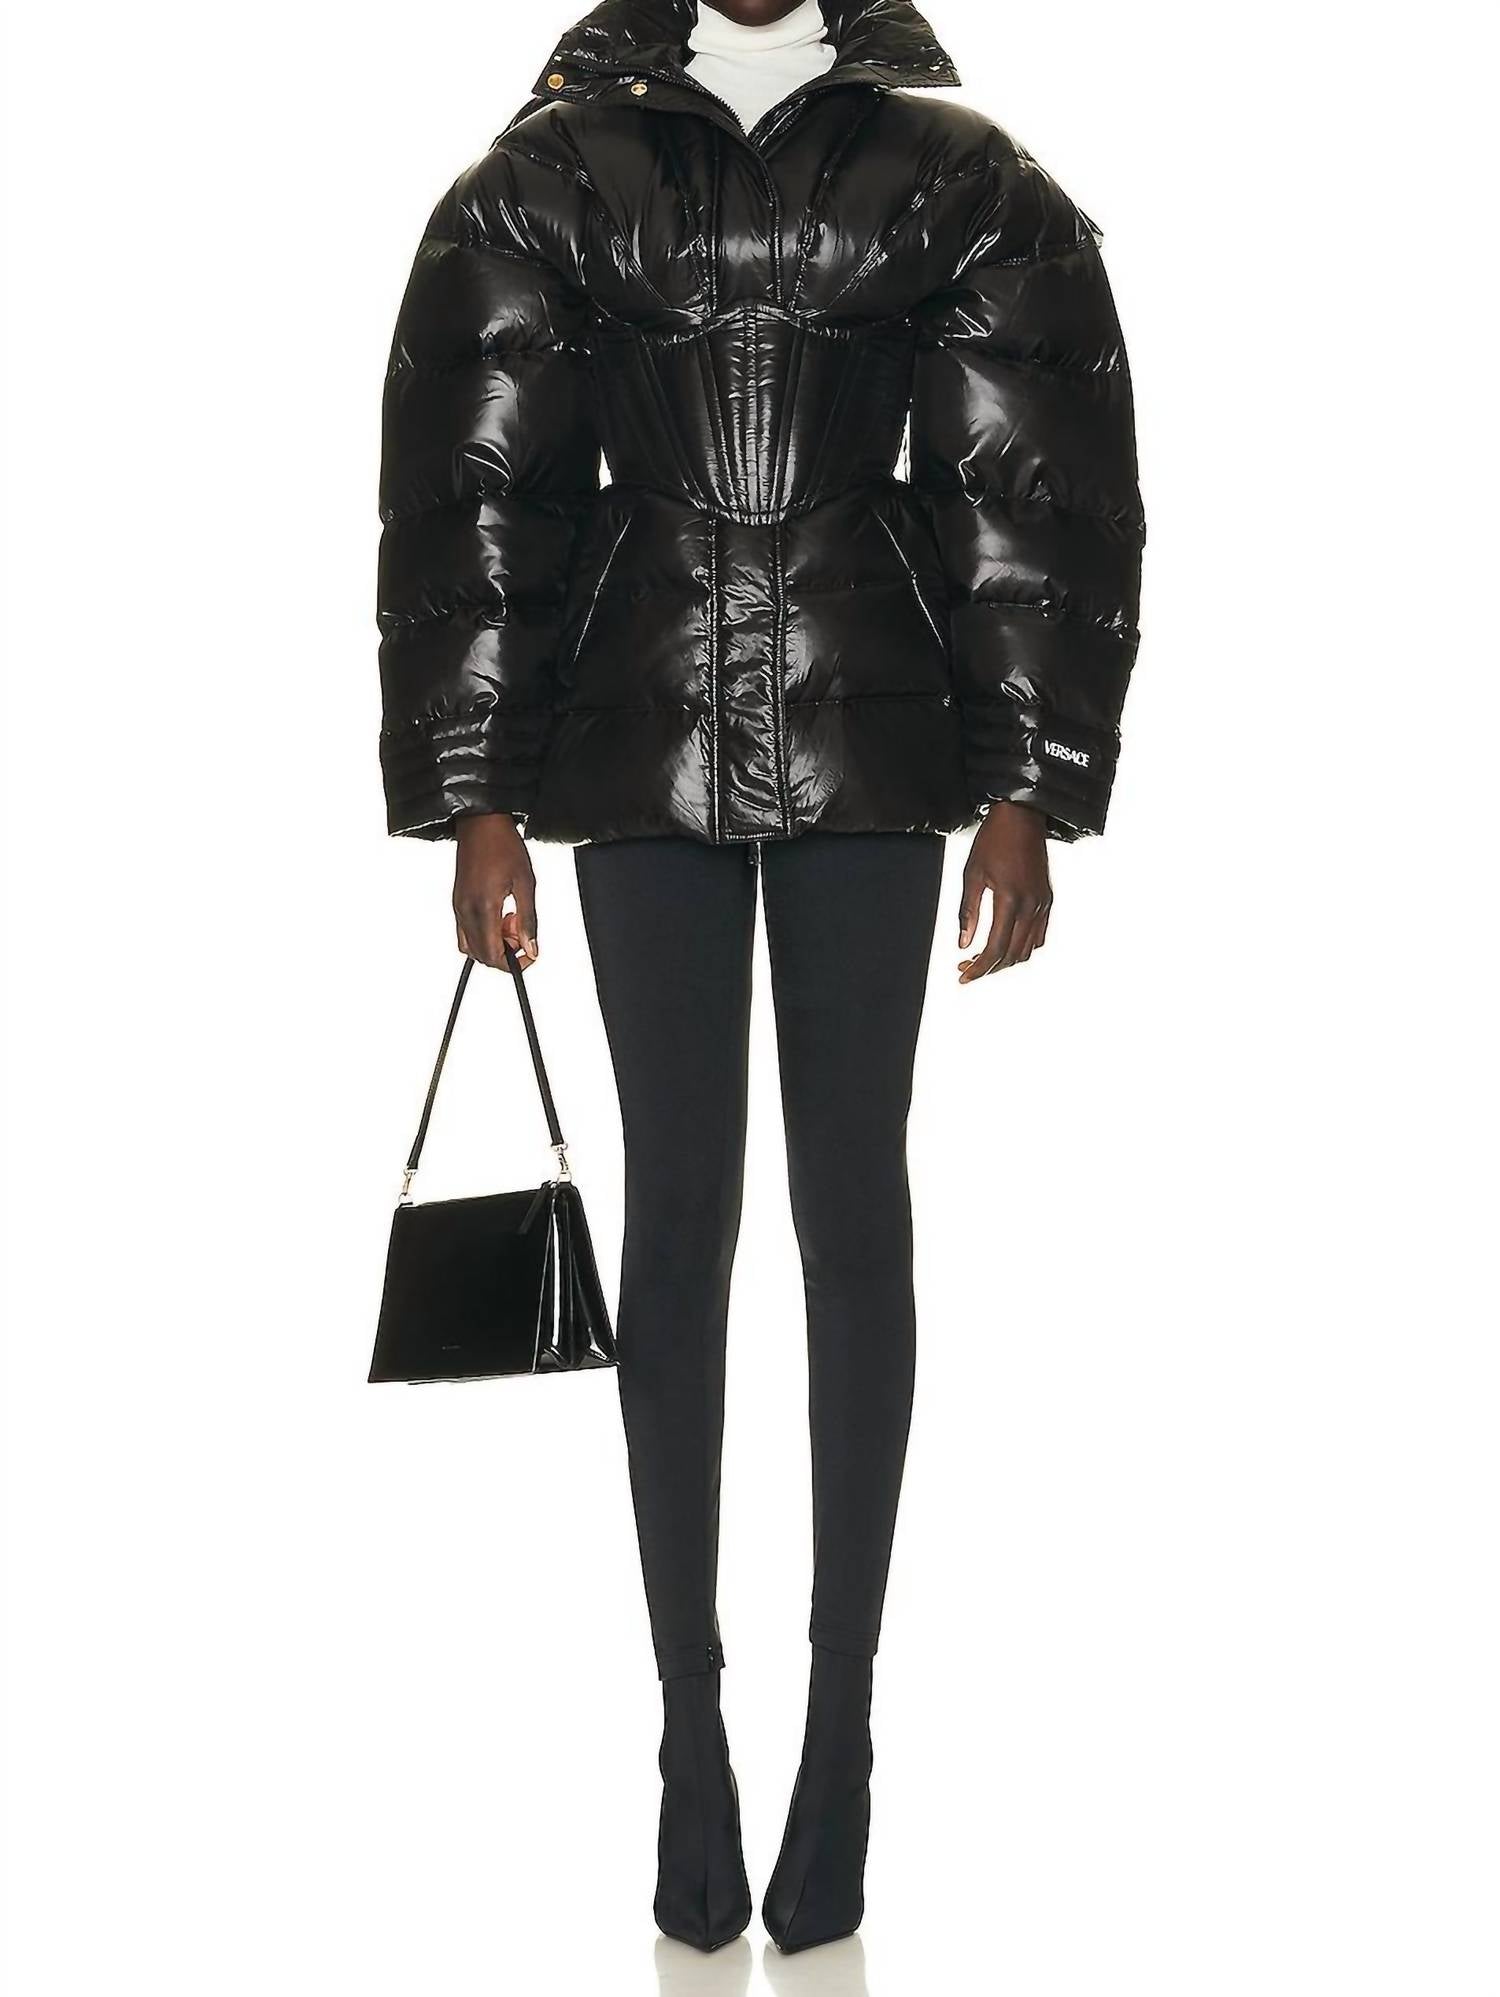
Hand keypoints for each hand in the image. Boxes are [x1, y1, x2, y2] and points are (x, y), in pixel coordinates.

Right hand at [453, 813, 537, 972]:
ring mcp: (458, 907)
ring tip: (512, 920)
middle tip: (522, 932)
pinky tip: (499, 914)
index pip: (493, 955)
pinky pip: (466, 931)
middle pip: (481, 956)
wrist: (480, 823)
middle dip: (505, 953)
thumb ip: (529, 920)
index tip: (529, 953)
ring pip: (471, 946)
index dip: (514, 962)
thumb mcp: (526, 884)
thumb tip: (532, 949)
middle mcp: (466, 911)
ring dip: (494, 943)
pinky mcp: (457, 902)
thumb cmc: (503, 846)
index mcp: (484, 908)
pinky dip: (483, 933)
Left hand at [957, 803, 1051, 982]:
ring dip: (1005, 960)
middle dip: (989, 968)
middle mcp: (1031, 905)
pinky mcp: (1047, 899)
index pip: (995, 948)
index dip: (978, 968)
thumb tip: (963, 943)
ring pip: (1027, 949)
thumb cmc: (994, 840)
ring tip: (983, 960)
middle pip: (1012, 954)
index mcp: (1009, 899)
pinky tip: (1005, 944)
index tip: (963, 975)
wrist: (1022, 817)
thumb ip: (968, 912)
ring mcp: (1042, 903)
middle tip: (967, 969)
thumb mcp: (972, 875)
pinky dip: (1023, 947)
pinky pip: (1039, 935)